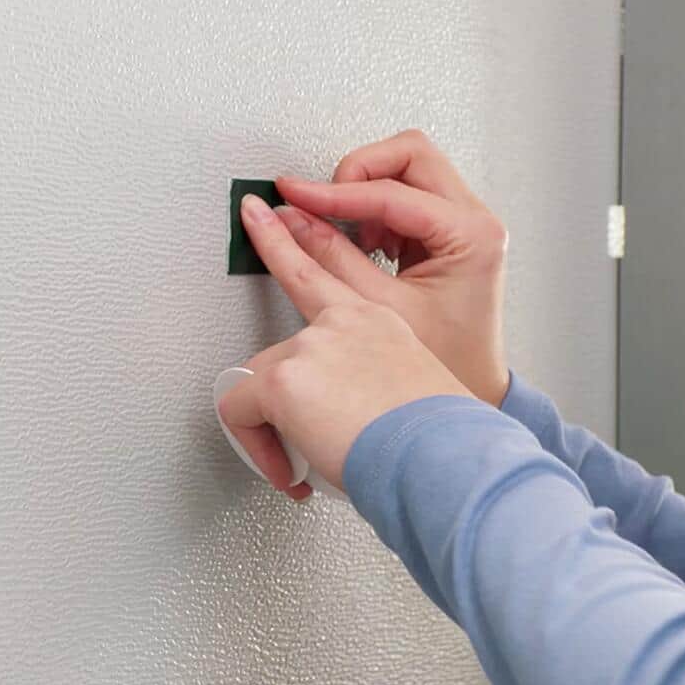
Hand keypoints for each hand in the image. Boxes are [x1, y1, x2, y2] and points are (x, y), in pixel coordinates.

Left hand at [218, 193, 471, 495]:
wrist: (444, 460)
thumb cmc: (440, 442)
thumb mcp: (412, 395)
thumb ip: (373, 387)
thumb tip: (350, 416)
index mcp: (379, 320)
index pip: (320, 269)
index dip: (285, 240)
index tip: (264, 216)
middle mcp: (346, 323)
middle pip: (280, 347)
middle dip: (281, 397)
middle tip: (295, 435)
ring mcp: (313, 345)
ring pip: (261, 384)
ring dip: (275, 427)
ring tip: (303, 462)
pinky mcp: (285, 379)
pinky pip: (240, 412)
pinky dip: (256, 445)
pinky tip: (286, 468)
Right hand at [271, 130, 510, 406]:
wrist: (471, 391)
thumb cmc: (444, 363)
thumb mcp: (376, 308)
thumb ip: (328, 257)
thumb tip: (291, 218)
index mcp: (471, 236)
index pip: (391, 192)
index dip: (332, 192)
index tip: (293, 194)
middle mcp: (475, 220)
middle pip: (409, 154)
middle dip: (358, 172)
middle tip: (323, 200)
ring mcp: (464, 222)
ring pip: (406, 168)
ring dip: (367, 191)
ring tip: (351, 235)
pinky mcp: (447, 231)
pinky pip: (405, 194)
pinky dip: (375, 209)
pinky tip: (365, 244)